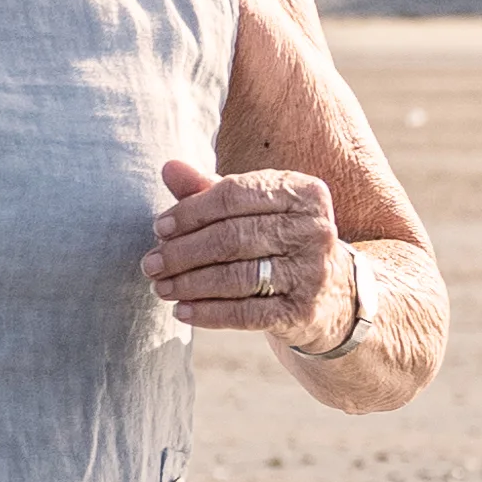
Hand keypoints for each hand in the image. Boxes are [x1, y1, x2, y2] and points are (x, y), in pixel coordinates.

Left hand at [149, 152, 352, 351]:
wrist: (330, 294)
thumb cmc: (278, 240)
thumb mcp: (252, 210)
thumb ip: (210, 190)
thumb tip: (168, 168)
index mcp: (303, 192)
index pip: (235, 195)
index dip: (191, 211)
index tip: (158, 228)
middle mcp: (315, 229)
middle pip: (232, 237)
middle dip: (183, 252)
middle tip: (150, 264)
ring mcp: (313, 272)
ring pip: (236, 277)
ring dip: (190, 284)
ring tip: (160, 288)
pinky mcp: (303, 311)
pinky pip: (246, 313)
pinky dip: (208, 313)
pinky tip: (182, 311)